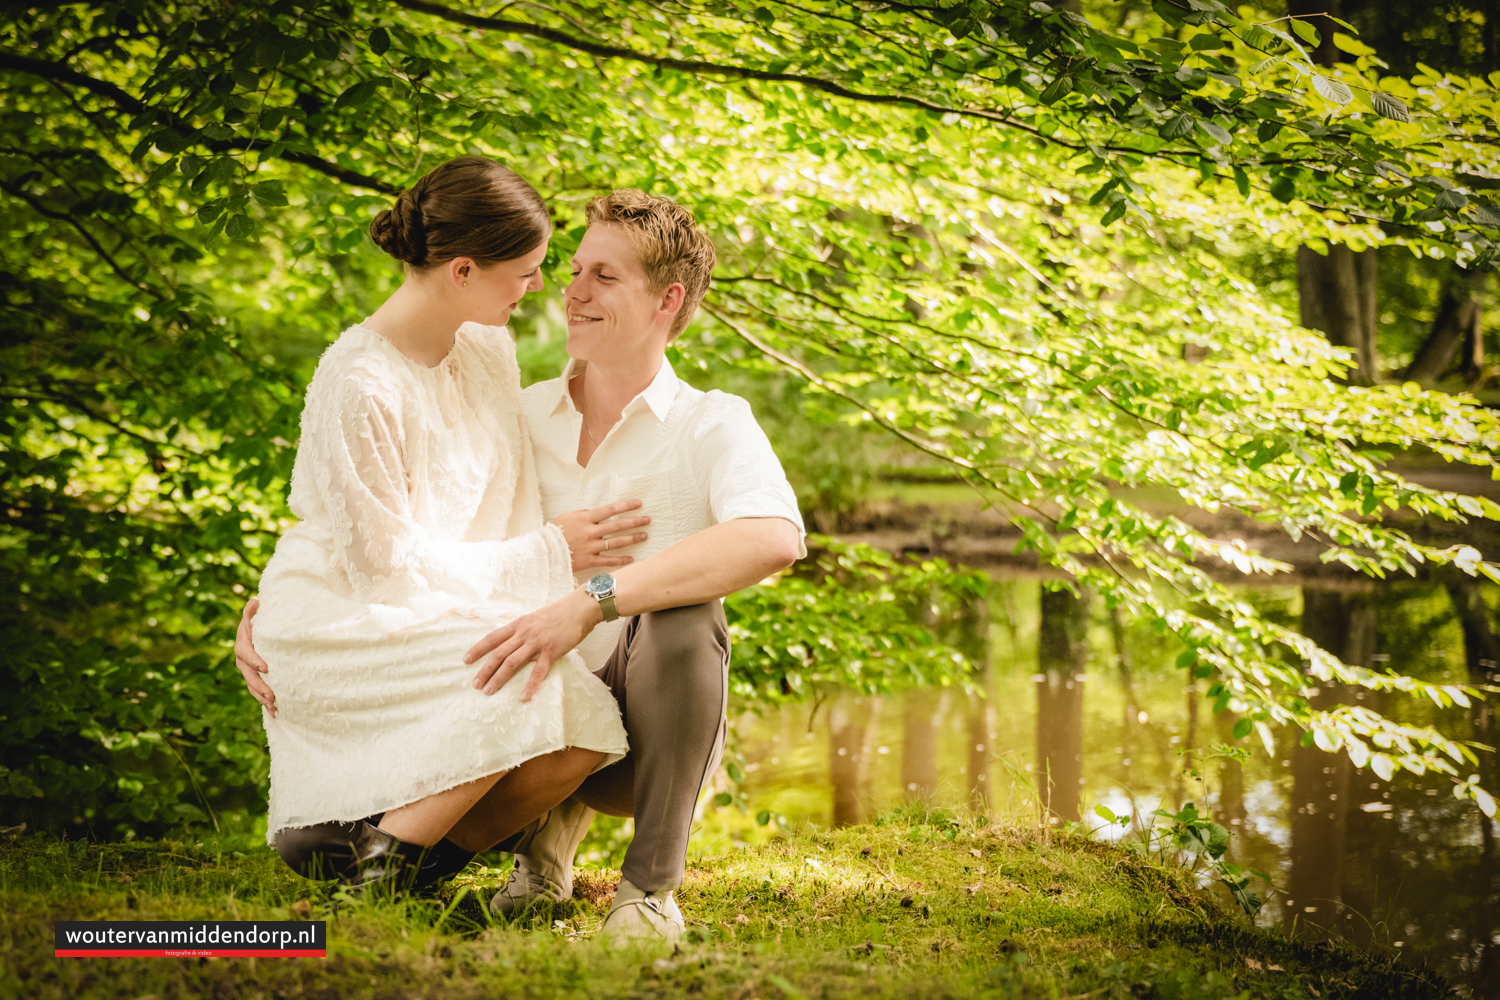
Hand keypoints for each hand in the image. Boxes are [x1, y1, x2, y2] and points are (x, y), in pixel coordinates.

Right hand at [235, 597, 276, 717]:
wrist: (259, 629)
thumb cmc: (260, 620)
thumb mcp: (256, 614)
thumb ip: (253, 610)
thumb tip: (255, 601)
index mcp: (243, 643)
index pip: (245, 653)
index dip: (254, 660)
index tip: (266, 667)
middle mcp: (242, 659)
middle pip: (248, 675)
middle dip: (259, 686)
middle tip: (272, 695)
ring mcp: (248, 670)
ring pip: (252, 686)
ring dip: (262, 697)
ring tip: (274, 706)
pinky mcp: (255, 678)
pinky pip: (258, 692)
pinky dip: (266, 703)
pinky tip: (275, 713)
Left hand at [465, 589, 600, 701]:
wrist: (579, 608)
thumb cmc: (559, 613)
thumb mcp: (534, 618)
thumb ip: (522, 628)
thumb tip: (512, 638)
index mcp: (519, 624)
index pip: (493, 637)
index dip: (478, 649)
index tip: (466, 660)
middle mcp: (524, 634)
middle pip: (498, 654)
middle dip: (484, 670)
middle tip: (475, 684)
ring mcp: (537, 643)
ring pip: (512, 663)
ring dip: (498, 678)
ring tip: (489, 691)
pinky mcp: (551, 652)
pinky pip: (538, 672)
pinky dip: (530, 685)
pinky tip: (523, 697)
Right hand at [552, 499, 649, 572]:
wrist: (543, 552)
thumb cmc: (554, 533)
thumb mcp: (567, 517)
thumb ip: (583, 514)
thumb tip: (595, 513)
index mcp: (585, 518)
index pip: (610, 509)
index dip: (626, 506)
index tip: (639, 504)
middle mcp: (590, 532)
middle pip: (617, 526)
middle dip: (634, 522)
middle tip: (647, 520)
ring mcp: (591, 547)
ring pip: (616, 542)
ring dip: (632, 539)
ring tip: (644, 536)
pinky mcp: (589, 561)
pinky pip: (608, 561)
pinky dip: (621, 560)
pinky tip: (632, 559)